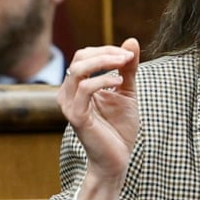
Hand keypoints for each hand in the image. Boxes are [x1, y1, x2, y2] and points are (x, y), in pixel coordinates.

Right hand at [58, 38, 139, 186]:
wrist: (118, 159)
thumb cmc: (119, 128)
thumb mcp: (127, 92)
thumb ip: (128, 68)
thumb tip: (131, 40)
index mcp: (77, 86)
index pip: (85, 55)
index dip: (107, 50)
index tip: (130, 54)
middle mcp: (68, 93)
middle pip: (79, 57)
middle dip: (106, 53)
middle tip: (128, 57)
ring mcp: (70, 105)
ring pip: (78, 70)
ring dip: (104, 62)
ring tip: (125, 65)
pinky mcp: (77, 117)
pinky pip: (85, 89)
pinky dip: (103, 80)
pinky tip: (119, 83)